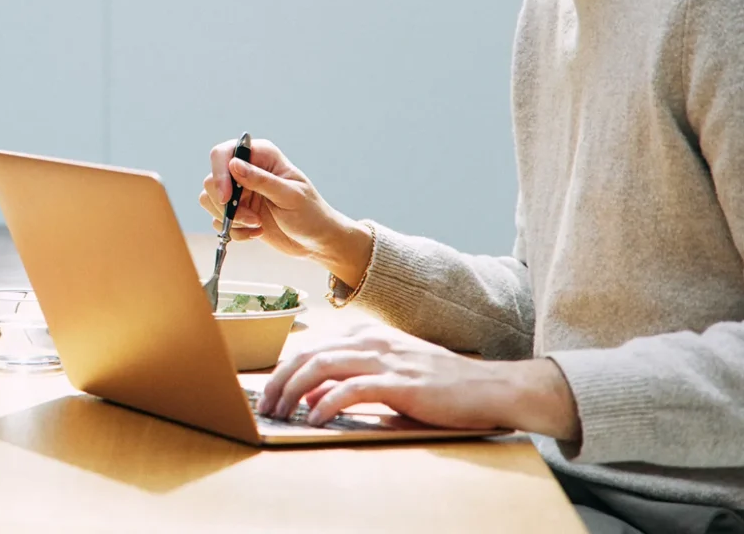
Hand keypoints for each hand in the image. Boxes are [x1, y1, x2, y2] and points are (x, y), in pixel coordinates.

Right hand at [196, 137, 372, 289]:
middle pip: (212, 179)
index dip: (220, 173)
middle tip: (251, 218)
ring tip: (257, 225)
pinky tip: (256, 233)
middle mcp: (246, 171)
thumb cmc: (311, 214)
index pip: (224, 153)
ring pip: (210, 200)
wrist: (317, 242)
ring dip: (231, 219)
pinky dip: (234, 231)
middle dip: (227, 204)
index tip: (226, 197)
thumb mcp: (289, 196)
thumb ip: (261, 180)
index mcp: (261, 156)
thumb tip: (233, 165)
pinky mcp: (236, 212)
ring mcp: (240, 192)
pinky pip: (217, 220)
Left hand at [256, 326, 580, 438]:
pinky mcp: (398, 382)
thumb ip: (353, 380)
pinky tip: (314, 418)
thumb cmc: (441, 385)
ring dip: (294, 391)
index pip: (313, 348)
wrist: (488, 387)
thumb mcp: (391, 374)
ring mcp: (385, 359)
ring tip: (281, 412)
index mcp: (367, 335)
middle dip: (280, 381)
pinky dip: (327, 403)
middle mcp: (371, 341)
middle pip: (309, 355)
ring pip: (322, 367)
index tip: (270, 392)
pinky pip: (351, 390)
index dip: (286, 370)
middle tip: (265, 406)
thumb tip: (315, 397)